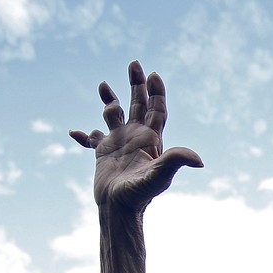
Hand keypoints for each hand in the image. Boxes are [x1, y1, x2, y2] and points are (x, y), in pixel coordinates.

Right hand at [70, 61, 202, 210]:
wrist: (119, 209)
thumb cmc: (140, 194)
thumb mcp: (159, 176)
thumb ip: (176, 161)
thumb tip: (199, 160)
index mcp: (151, 139)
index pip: (156, 110)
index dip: (156, 92)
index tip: (153, 74)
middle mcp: (136, 138)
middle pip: (138, 105)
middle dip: (136, 85)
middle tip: (134, 64)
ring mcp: (119, 144)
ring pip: (114, 116)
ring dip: (109, 101)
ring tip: (103, 85)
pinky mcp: (103, 154)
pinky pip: (91, 140)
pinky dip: (83, 135)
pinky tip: (73, 132)